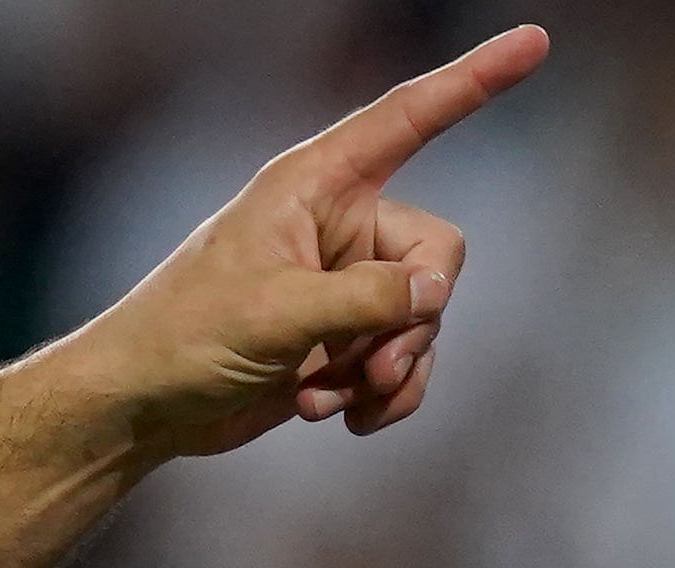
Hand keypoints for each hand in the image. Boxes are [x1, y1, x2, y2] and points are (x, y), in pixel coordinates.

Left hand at [64, 26, 549, 462]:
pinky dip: (382, 395)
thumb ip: (366, 299)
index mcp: (313, 186)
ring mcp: (343, 286)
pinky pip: (403, 362)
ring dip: (390, 367)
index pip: (409, 119)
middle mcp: (337, 225)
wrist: (139, 411)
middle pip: (437, 254)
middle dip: (413, 318)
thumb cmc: (183, 340)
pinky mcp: (341, 341)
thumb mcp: (277, 314)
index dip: (473, 82)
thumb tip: (434, 294)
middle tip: (369, 365)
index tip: (535, 42)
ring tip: (329, 399)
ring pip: (424, 316)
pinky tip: (334, 418)